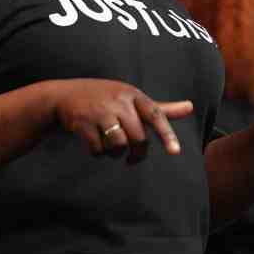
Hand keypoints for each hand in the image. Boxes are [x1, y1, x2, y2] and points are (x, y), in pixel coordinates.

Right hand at [51, 78, 193, 161]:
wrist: (63, 96)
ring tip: (111, 148)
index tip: (175, 152)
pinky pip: (98, 149)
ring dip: (116, 153)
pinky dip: (98, 153)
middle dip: (138, 153)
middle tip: (133, 159)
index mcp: (132, 94)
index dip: (166, 134)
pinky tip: (95, 146)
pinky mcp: (82, 122)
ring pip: (119, 145)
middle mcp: (117, 100)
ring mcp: (99, 111)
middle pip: (138, 137)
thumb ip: (160, 107)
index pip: (155, 114)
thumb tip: (191, 107)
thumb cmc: (104, 98)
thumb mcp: (131, 98)